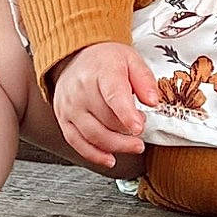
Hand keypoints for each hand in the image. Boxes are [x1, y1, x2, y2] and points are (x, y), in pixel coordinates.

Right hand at [52, 43, 160, 168]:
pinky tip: (109, 158)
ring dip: (117, 146)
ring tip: (134, 145)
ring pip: (93, 135)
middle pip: (106, 120)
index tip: (138, 127)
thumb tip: (153, 100)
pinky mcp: (64, 119)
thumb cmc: (105, 60)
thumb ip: (145, 80)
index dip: (127, 115)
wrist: (77, 57)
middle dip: (128, 131)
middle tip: (141, 128)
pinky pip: (77, 142)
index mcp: (101, 72)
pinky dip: (94, 155)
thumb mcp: (131, 60)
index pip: (113, 96)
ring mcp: (70, 107)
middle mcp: (81, 90)